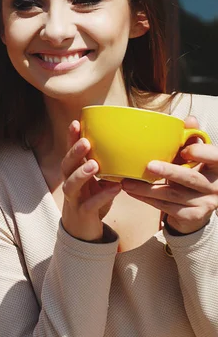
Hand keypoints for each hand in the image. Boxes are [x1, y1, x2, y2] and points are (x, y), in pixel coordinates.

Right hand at [61, 121, 120, 240]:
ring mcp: (74, 199)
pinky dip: (103, 196)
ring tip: (94, 164)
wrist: (83, 231)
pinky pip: (91, 204)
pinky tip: (115, 188)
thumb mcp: (98, 181)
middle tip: (85, 141)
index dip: (70, 138)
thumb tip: (129, 146)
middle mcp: (70, 184)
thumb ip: (107, 167)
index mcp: (73, 173)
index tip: (76, 122)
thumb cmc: (92, 201)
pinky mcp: (83, 213)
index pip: (70, 152)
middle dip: (74, 153)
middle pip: (66, 166)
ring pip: (71, 184)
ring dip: (81, 173)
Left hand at [122, 117, 217, 233]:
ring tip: (127, 182)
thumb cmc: (191, 173)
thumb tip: (189, 120)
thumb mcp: (194, 157)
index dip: (201, 153)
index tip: (184, 150)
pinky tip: (133, 193)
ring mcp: (205, 203)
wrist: (196, 206)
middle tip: (149, 166)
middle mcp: (216, 186)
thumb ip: (191, 139)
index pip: (215, 157)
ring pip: (173, 195)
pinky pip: (167, 208)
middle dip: (170, 172)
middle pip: (192, 178)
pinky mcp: (192, 216)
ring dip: (147, 189)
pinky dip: (147, 200)